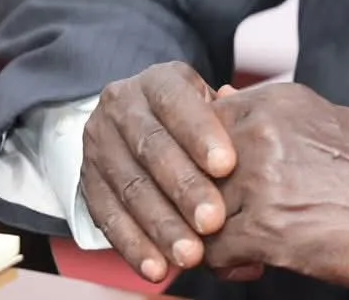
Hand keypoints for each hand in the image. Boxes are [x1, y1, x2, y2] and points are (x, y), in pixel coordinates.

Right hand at [79, 62, 236, 283]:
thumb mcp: (213, 105)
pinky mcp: (87, 182)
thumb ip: (234, 119)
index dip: (201, 134)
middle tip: (213, 222)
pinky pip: (107, 218)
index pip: (177, 102)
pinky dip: (133, 247)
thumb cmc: (195, 117)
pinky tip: (157, 268)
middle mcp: (121, 107)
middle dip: (183, 188)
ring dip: (161, 227)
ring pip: (129, 188)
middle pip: (151, 148)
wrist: (138, 118)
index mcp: (158, 80)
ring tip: (191, 256)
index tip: (227, 165)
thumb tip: (261, 132)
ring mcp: (99, 145)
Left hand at [199, 82, 348, 290]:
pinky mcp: (266, 227)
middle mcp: (261, 131)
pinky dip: (226, 267)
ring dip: (210, 239)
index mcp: (276, 102)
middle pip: (188, 172)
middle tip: (227, 226)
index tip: (222, 188)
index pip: (197, 128)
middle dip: (198, 204)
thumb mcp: (328, 123)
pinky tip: (257, 266)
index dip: (202, 166)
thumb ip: (271, 118)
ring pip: (193, 215)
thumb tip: (222, 98)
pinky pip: (210, 252)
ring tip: (247, 251)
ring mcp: (260, 177)